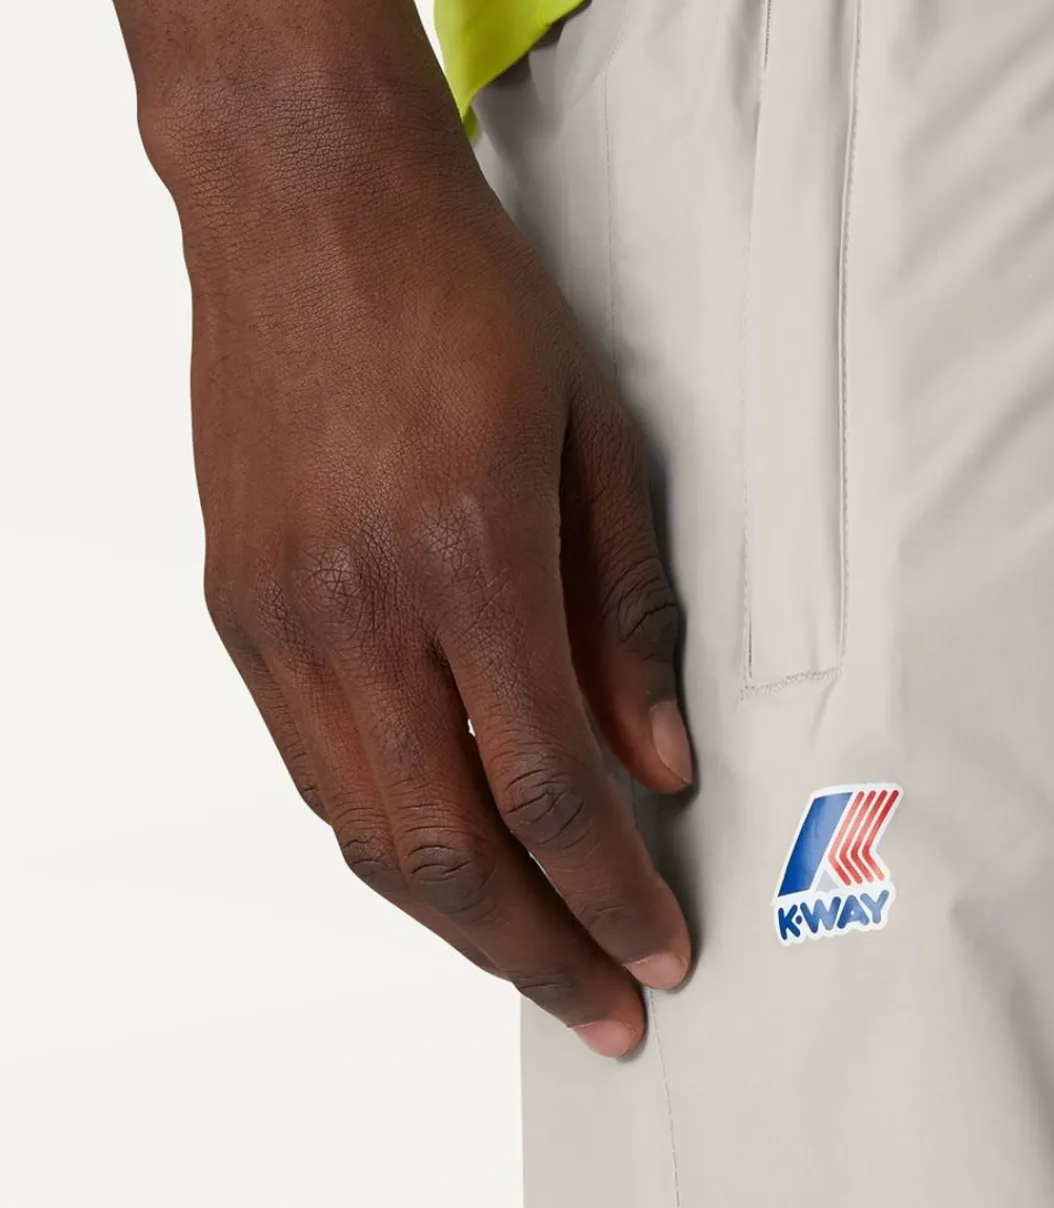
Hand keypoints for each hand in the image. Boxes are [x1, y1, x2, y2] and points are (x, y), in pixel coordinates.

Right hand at [179, 85, 692, 1058]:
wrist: (307, 202)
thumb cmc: (470, 296)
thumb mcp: (598, 437)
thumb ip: (627, 613)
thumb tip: (658, 763)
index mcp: (469, 557)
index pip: (551, 787)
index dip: (613, 892)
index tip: (664, 953)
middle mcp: (356, 609)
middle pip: (444, 847)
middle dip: (534, 950)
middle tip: (607, 1006)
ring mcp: (278, 616)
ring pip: (363, 828)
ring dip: (455, 917)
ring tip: (535, 957)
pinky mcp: (235, 606)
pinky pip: (312, 767)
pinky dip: (385, 836)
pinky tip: (445, 857)